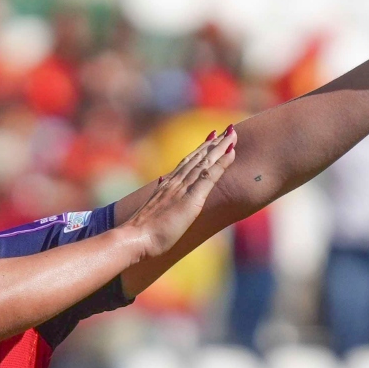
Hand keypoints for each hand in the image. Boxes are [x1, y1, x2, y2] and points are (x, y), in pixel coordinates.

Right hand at [124, 127, 236, 257]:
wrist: (135, 238)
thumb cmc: (141, 233)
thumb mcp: (152, 209)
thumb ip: (158, 195)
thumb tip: (161, 180)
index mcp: (166, 186)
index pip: (186, 163)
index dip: (200, 149)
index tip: (211, 137)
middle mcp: (175, 182)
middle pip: (197, 157)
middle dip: (213, 142)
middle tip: (228, 129)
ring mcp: (183, 188)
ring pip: (205, 161)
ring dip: (220, 146)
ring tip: (233, 133)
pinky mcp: (191, 199)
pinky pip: (209, 176)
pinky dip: (221, 162)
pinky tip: (231, 152)